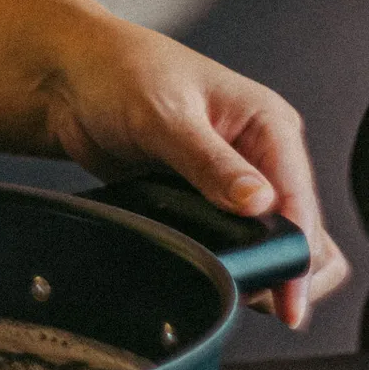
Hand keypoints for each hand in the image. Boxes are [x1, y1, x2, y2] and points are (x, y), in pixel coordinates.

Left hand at [32, 0, 347, 327]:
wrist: (67, 81)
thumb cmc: (116, 73)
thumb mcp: (163, 115)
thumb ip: (209, 161)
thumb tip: (258, 202)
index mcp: (266, 123)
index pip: (300, 199)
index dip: (298, 251)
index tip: (287, 297)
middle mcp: (258, 153)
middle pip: (301, 229)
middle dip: (286, 265)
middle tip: (257, 296)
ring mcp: (234, 179)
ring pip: (273, 240)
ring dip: (261, 266)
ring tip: (237, 288)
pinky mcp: (204, 198)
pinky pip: (234, 240)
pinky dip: (232, 260)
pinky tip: (214, 273)